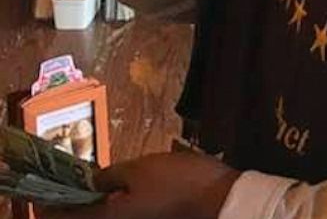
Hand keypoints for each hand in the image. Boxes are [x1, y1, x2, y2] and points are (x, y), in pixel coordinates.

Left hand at [36, 152, 239, 218]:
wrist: (222, 200)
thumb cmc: (179, 183)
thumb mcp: (140, 169)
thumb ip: (108, 175)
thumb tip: (89, 181)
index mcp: (106, 218)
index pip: (62, 216)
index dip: (50, 202)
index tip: (47, 188)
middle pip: (84, 218)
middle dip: (75, 202)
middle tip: (74, 183)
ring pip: (105, 216)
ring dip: (96, 203)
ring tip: (96, 184)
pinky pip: (119, 216)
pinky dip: (114, 205)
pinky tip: (120, 191)